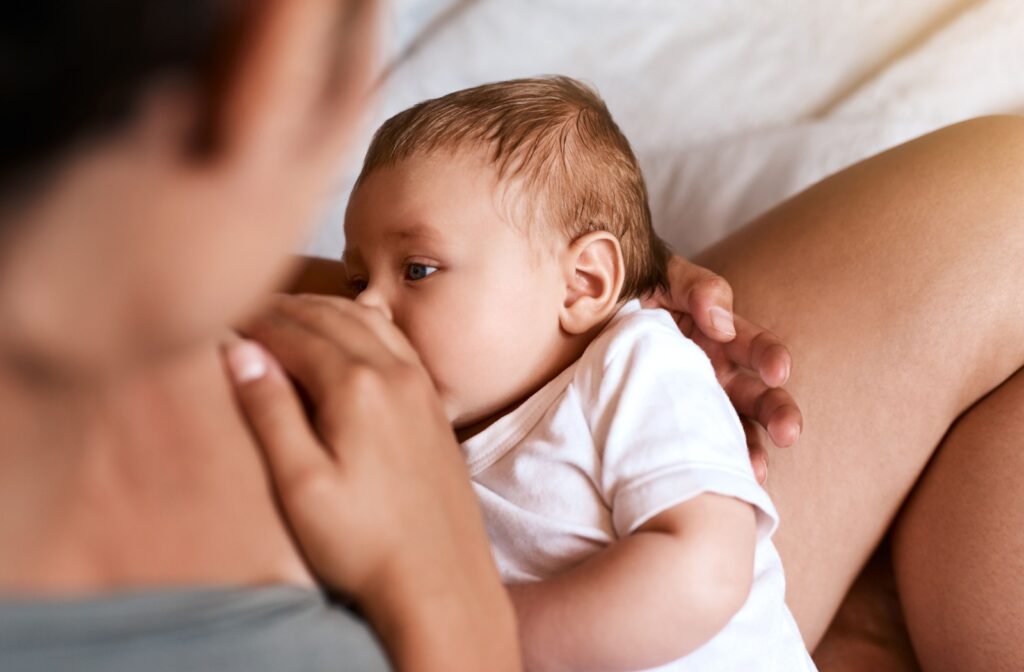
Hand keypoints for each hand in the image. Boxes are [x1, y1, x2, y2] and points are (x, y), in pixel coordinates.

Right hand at [223, 294, 517, 670]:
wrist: (440, 579)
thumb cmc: (363, 542)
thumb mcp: (301, 484)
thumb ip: (269, 411)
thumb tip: (240, 351)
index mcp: (356, 387)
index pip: (293, 333)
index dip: (253, 321)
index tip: (221, 316)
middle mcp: (394, 374)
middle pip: (330, 317)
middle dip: (285, 309)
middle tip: (247, 308)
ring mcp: (420, 387)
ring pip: (367, 322)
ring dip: (325, 310)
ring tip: (288, 314)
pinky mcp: (433, 405)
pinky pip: (396, 341)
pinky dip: (363, 324)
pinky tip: (349, 334)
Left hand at [643, 256, 802, 481]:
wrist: (579, 310)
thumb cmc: (630, 289)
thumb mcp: (662, 277)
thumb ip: (696, 287)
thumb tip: (722, 323)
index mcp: (717, 335)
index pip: (754, 345)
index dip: (769, 356)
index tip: (777, 371)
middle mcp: (712, 374)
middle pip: (756, 396)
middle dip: (777, 413)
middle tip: (787, 431)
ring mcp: (691, 404)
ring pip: (733, 431)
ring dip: (750, 450)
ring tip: (753, 471)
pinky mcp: (666, 427)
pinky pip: (692, 449)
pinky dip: (709, 464)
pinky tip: (716, 481)